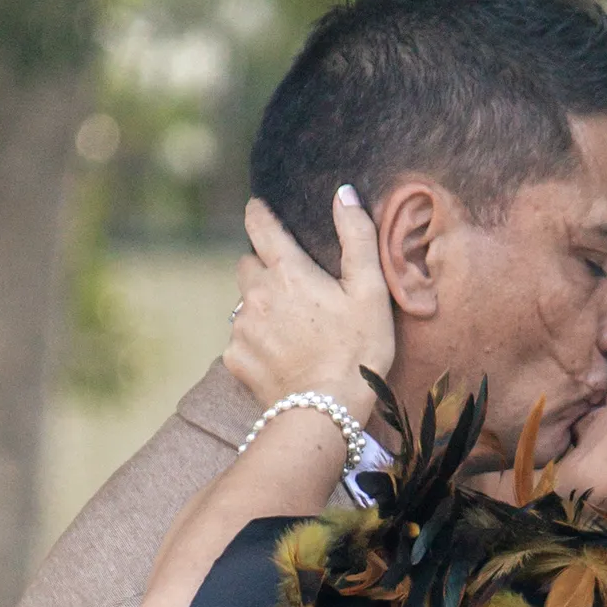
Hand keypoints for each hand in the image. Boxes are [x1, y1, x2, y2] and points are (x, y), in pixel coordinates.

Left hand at [224, 190, 394, 422]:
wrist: (325, 412)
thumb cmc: (357, 351)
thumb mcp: (371, 292)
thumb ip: (357, 237)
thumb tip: (344, 193)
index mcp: (288, 272)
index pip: (261, 227)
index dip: (258, 213)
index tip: (257, 207)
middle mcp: (256, 295)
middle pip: (247, 265)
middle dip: (263, 267)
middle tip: (291, 286)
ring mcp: (241, 328)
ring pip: (244, 305)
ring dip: (261, 307)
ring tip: (292, 328)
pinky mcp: (235, 359)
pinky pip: (240, 340)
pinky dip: (256, 342)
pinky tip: (281, 356)